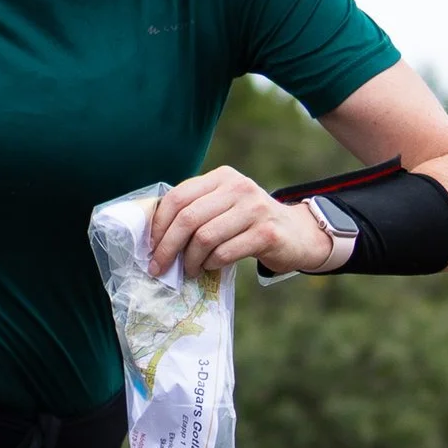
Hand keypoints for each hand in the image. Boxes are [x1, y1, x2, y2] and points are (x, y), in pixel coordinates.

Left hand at [148, 165, 333, 280]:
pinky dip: (210, 265)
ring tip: (188, 269)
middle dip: (168, 246)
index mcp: (222, 177)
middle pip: (188, 218)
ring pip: (204, 237)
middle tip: (159, 267)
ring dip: (190, 260)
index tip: (151, 247)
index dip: (159, 224)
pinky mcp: (266, 233)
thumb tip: (155, 235)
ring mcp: (254, 209)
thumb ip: (196, 209)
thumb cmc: (249, 223)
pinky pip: (224, 252)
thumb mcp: (224, 205)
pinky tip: (209, 268)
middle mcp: (238, 187)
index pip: (178, 197)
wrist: (296, 234)